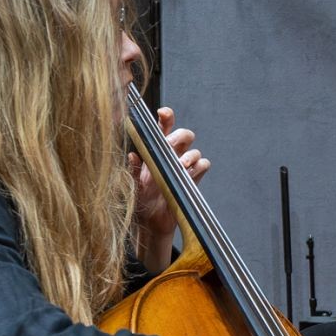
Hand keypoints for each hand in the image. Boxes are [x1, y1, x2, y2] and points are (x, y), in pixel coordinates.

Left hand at [131, 106, 207, 242]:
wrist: (152, 222)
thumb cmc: (140, 200)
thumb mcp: (132, 185)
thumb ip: (132, 170)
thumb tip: (132, 155)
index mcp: (155, 152)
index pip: (162, 128)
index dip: (166, 117)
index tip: (163, 113)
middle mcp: (171, 155)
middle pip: (184, 135)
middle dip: (181, 137)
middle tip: (172, 147)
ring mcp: (184, 167)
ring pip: (195, 150)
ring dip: (190, 155)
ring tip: (181, 165)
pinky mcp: (193, 179)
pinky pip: (203, 166)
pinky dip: (199, 167)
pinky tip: (190, 174)